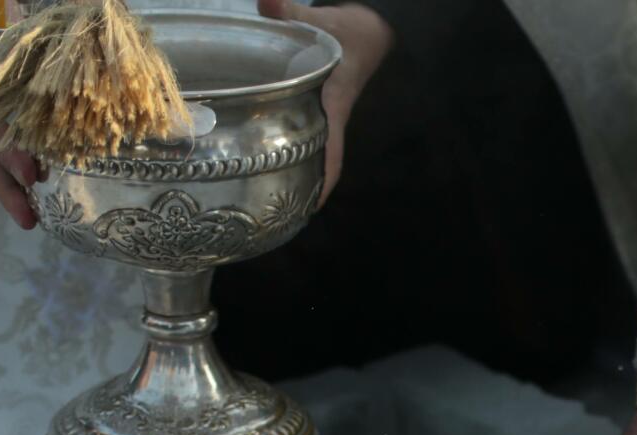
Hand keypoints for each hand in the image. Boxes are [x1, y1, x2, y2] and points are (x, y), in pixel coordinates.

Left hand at [258, 0, 394, 204]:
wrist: (372, 29)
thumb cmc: (352, 32)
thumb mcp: (325, 22)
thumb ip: (291, 12)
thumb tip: (267, 1)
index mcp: (335, 103)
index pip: (332, 149)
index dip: (324, 180)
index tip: (313, 206)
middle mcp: (330, 115)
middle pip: (319, 161)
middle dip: (304, 186)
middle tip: (278, 212)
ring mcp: (324, 113)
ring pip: (310, 150)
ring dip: (297, 171)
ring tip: (268, 196)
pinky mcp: (317, 106)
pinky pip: (303, 134)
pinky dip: (289, 149)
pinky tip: (264, 157)